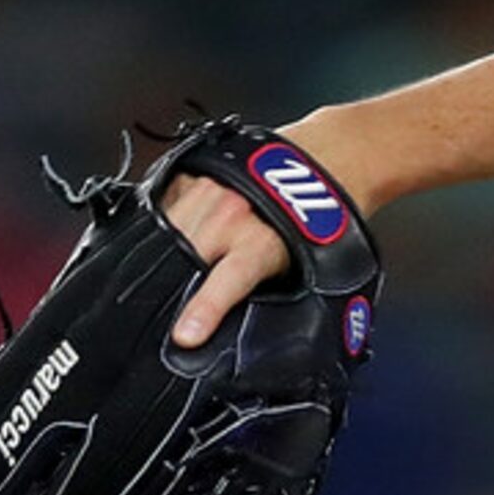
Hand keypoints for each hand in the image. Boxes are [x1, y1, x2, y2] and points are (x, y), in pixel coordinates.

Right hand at [165, 113, 370, 348]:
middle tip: (161, 310)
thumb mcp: (303, 264)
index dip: (203, 311)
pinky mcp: (193, 172)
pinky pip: (164, 206)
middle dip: (169, 284)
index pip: (226, 282)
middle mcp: (229, 214)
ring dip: (164, 254)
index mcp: (259, 243)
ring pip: (165, 230)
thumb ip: (271, 289)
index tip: (184, 335)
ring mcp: (207, 190)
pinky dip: (163, 226)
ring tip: (161, 276)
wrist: (333, 159)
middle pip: (180, 256)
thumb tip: (246, 321)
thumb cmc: (323, 217)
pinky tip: (169, 238)